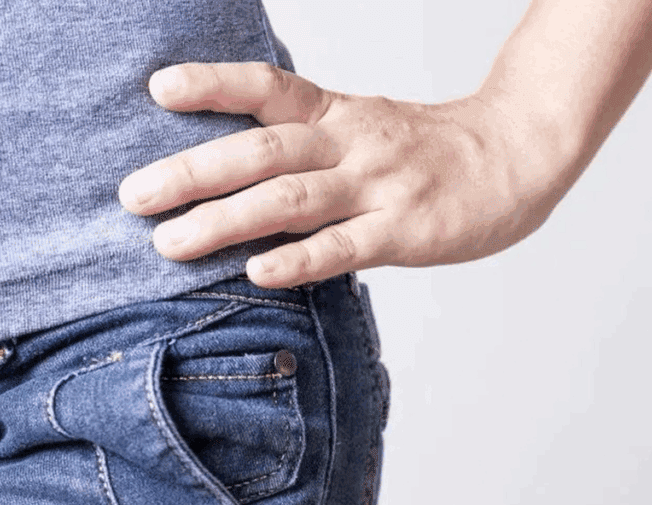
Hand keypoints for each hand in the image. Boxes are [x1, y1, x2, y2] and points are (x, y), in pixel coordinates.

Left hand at [118, 62, 573, 287]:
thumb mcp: (362, 126)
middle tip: (133, 196)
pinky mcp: (405, 231)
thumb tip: (230, 175)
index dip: (214, 86)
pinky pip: (343, 247)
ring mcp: (378, 186)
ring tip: (169, 243)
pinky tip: (257, 272)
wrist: (518, 155)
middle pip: (261, 150)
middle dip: (192, 172)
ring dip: (225, 220)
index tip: (158, 90)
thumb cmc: (429, 151)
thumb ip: (304, 144)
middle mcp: (350, 143)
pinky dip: (298, 259)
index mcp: (337, 114)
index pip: (268, 88)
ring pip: (290, 200)